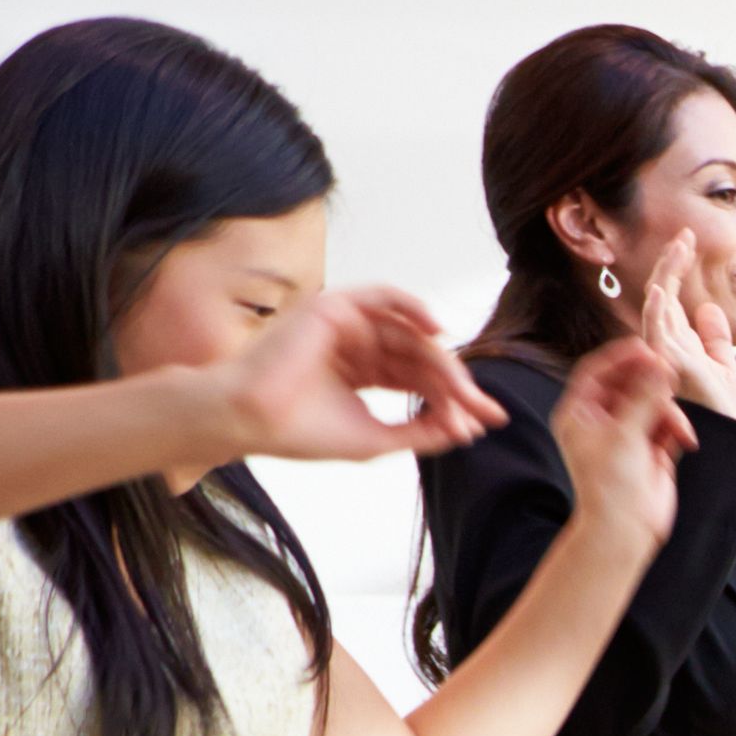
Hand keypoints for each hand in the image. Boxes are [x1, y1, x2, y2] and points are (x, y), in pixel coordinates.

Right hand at [211, 283, 496, 464]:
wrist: (250, 419)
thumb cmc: (300, 431)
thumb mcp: (377, 438)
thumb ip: (421, 431)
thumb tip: (467, 428)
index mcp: (362, 372)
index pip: (419, 381)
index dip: (454, 400)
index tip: (484, 424)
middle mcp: (357, 346)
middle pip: (421, 359)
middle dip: (457, 385)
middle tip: (485, 410)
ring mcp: (346, 325)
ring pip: (410, 335)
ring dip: (441, 361)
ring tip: (464, 390)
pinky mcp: (334, 307)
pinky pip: (384, 297)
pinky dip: (413, 307)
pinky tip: (438, 331)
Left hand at [542, 338, 691, 553]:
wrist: (625, 530)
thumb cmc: (611, 486)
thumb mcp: (624, 435)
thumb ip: (643, 396)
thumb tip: (658, 362)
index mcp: (579, 413)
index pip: (597, 372)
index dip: (620, 356)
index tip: (645, 346)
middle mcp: (602, 420)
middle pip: (628, 384)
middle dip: (651, 382)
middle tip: (671, 374)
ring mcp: (628, 434)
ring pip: (653, 403)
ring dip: (669, 411)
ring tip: (678, 425)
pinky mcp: (652, 448)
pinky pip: (668, 424)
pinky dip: (678, 428)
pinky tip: (685, 440)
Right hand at [636, 234, 735, 426]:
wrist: (735, 457)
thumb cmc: (729, 424)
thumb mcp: (727, 373)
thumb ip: (715, 342)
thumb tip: (708, 309)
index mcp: (681, 350)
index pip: (674, 301)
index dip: (677, 268)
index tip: (688, 240)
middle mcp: (668, 354)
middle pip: (663, 299)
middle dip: (672, 264)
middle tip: (686, 234)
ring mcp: (666, 363)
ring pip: (658, 311)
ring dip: (667, 278)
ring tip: (678, 248)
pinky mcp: (671, 375)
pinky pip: (658, 340)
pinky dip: (658, 314)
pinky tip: (664, 290)